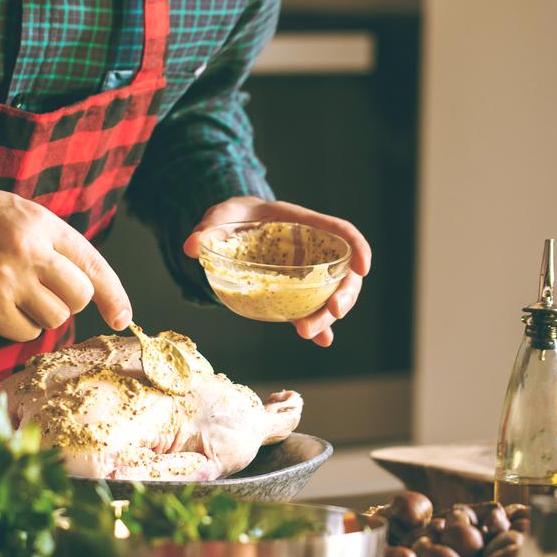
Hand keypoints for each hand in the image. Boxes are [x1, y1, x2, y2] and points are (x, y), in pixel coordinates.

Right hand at [0, 185, 131, 341]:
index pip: (93, 264)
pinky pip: (24, 331)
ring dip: (40, 314)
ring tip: (13, 293)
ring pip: (54, 319)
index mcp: (41, 222)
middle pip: (78, 298)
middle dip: (66, 301)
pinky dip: (17, 325)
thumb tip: (87, 287)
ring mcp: (8, 280)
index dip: (114, 295)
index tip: (122, 318)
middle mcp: (30, 251)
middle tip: (41, 290)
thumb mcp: (16, 213)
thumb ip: (51, 242)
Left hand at [183, 197, 370, 347]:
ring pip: (330, 296)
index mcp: (304, 223)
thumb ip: (209, 227)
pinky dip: (319, 327)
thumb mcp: (222, 215)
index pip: (341, 231)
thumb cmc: (235, 216)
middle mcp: (313, 250)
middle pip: (343, 272)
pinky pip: (312, 310)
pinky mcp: (295, 293)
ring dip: (326, 317)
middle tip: (332, 314)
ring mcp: (307, 273)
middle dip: (344, 295)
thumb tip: (191, 246)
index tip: (364, 268)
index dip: (357, 248)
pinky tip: (321, 342)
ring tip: (308, 333)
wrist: (233, 227)